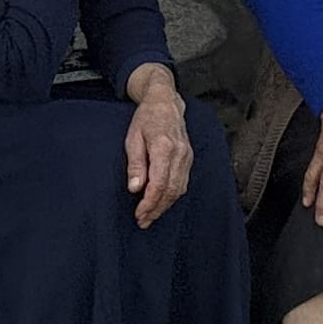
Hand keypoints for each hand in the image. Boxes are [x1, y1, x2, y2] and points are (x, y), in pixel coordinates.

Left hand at [122, 68, 190, 227]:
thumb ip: (135, 164)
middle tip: (143, 221)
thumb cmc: (146, 119)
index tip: (139, 214)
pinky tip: (162, 202)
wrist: (166, 102)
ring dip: (165, 205)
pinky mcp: (189, 158)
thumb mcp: (133, 138)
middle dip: (156, 209)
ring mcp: (187, 156)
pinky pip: (183, 182)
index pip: (159, 184)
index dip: (149, 203)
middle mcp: (180, 154)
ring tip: (150, 216)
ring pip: (179, 189)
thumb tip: (135, 188)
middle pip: (171, 190)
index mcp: (164, 147)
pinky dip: (172, 195)